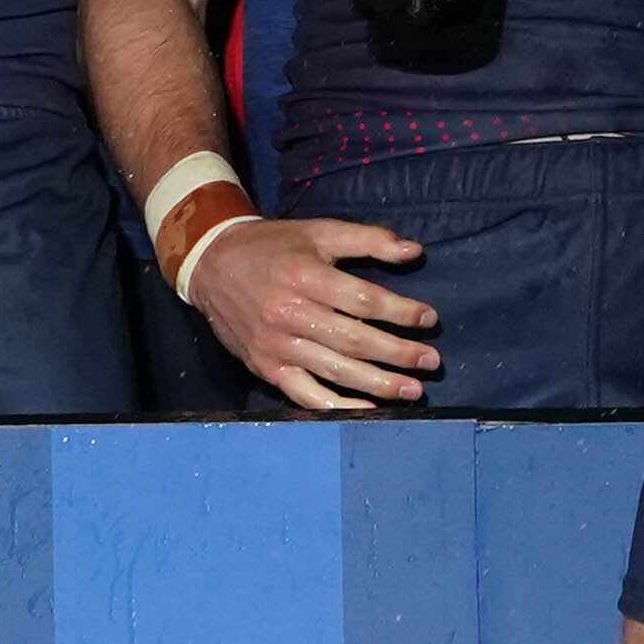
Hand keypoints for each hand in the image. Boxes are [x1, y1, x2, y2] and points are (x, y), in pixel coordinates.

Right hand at [188, 215, 440, 410]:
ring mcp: (276, 346)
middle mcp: (290, 314)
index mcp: (305, 276)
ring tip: (412, 391)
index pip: (362, 299)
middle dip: (397, 354)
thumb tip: (415, 252)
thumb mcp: (318, 231)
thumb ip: (368, 239)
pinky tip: (367, 412)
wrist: (211, 264)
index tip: (429, 319)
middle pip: (353, 340)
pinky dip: (338, 407)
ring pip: (335, 371)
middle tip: (431, 362)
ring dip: (378, 385)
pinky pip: (306, 395)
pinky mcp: (266, 368)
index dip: (400, 311)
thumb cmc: (273, 246)